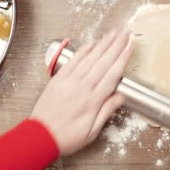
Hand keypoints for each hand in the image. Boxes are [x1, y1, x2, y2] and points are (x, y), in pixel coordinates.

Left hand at [31, 28, 133, 155]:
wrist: (39, 137)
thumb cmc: (67, 137)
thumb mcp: (92, 132)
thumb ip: (107, 111)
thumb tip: (121, 96)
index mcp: (93, 100)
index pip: (113, 74)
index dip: (123, 58)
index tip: (130, 46)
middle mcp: (83, 87)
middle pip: (104, 61)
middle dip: (116, 45)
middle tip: (125, 33)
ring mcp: (70, 81)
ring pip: (90, 58)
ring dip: (103, 44)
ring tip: (113, 33)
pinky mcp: (59, 79)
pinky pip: (74, 61)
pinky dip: (83, 50)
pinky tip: (92, 43)